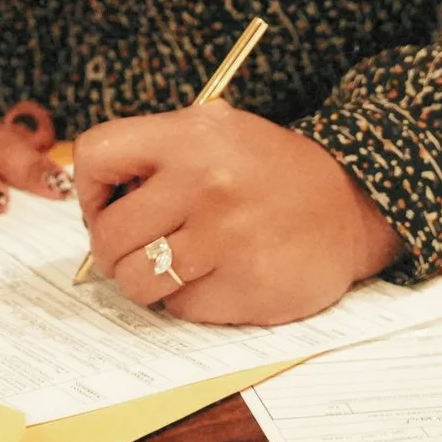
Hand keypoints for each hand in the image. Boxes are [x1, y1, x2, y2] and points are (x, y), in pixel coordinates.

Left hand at [73, 101, 400, 324]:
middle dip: (115, 249)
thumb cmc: (268, 171)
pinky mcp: (249, 286)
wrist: (352, 202)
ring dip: (149, 282)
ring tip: (180, 265)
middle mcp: (207, 183)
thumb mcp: (214, 132)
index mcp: (191, 136)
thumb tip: (92, 205)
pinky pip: (181, 309)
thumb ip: (155, 156)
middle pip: (108, 235)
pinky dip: (192, 301)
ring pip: (136, 282)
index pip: (95, 156)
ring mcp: (228, 238)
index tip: (107, 206)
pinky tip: (221, 276)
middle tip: (141, 247)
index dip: (90, 190)